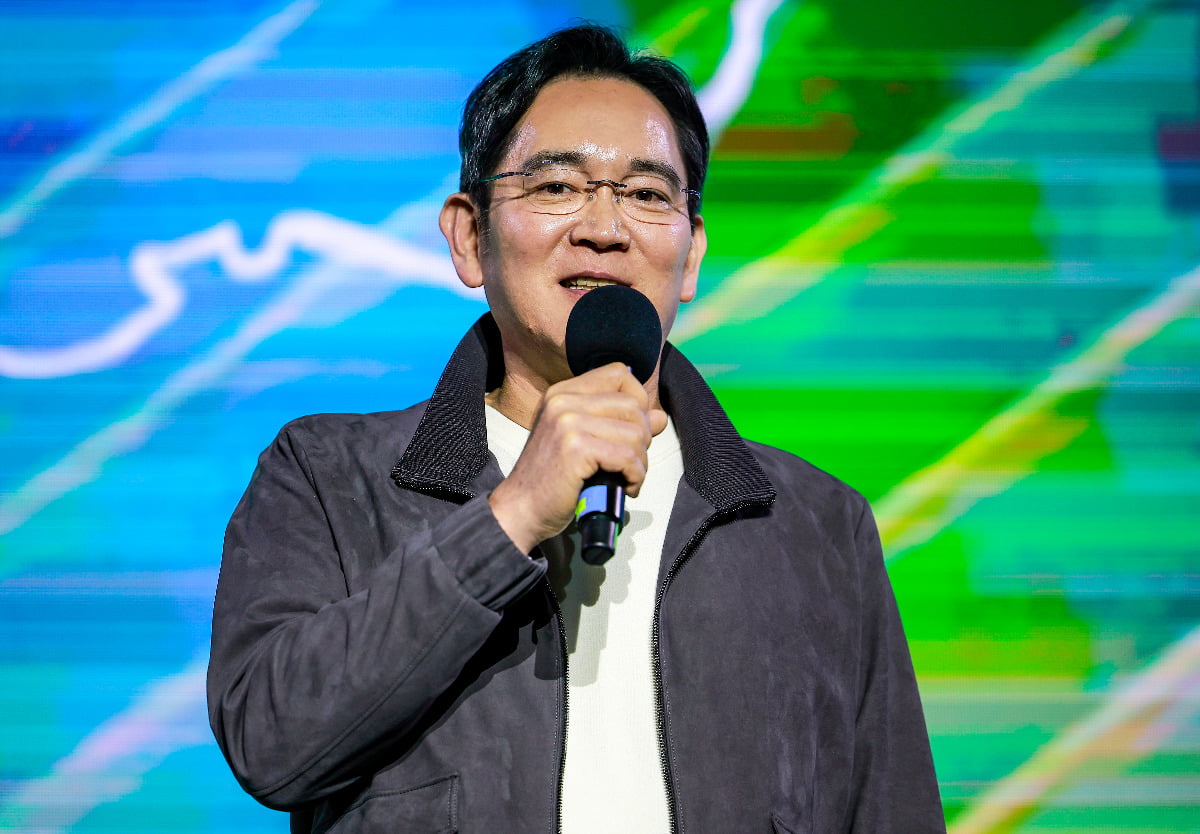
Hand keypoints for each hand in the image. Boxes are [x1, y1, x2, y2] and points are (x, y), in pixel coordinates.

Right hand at [488, 362, 668, 553]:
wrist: (521, 508)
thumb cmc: (551, 478)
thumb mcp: (583, 441)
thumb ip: (619, 423)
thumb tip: (659, 416)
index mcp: (563, 393)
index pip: (619, 374)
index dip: (638, 400)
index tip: (633, 429)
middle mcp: (563, 401)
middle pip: (633, 404)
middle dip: (643, 437)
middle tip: (630, 462)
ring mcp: (568, 422)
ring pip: (635, 433)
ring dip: (640, 462)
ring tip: (626, 477)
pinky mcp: (575, 448)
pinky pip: (627, 456)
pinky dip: (635, 476)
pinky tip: (625, 487)